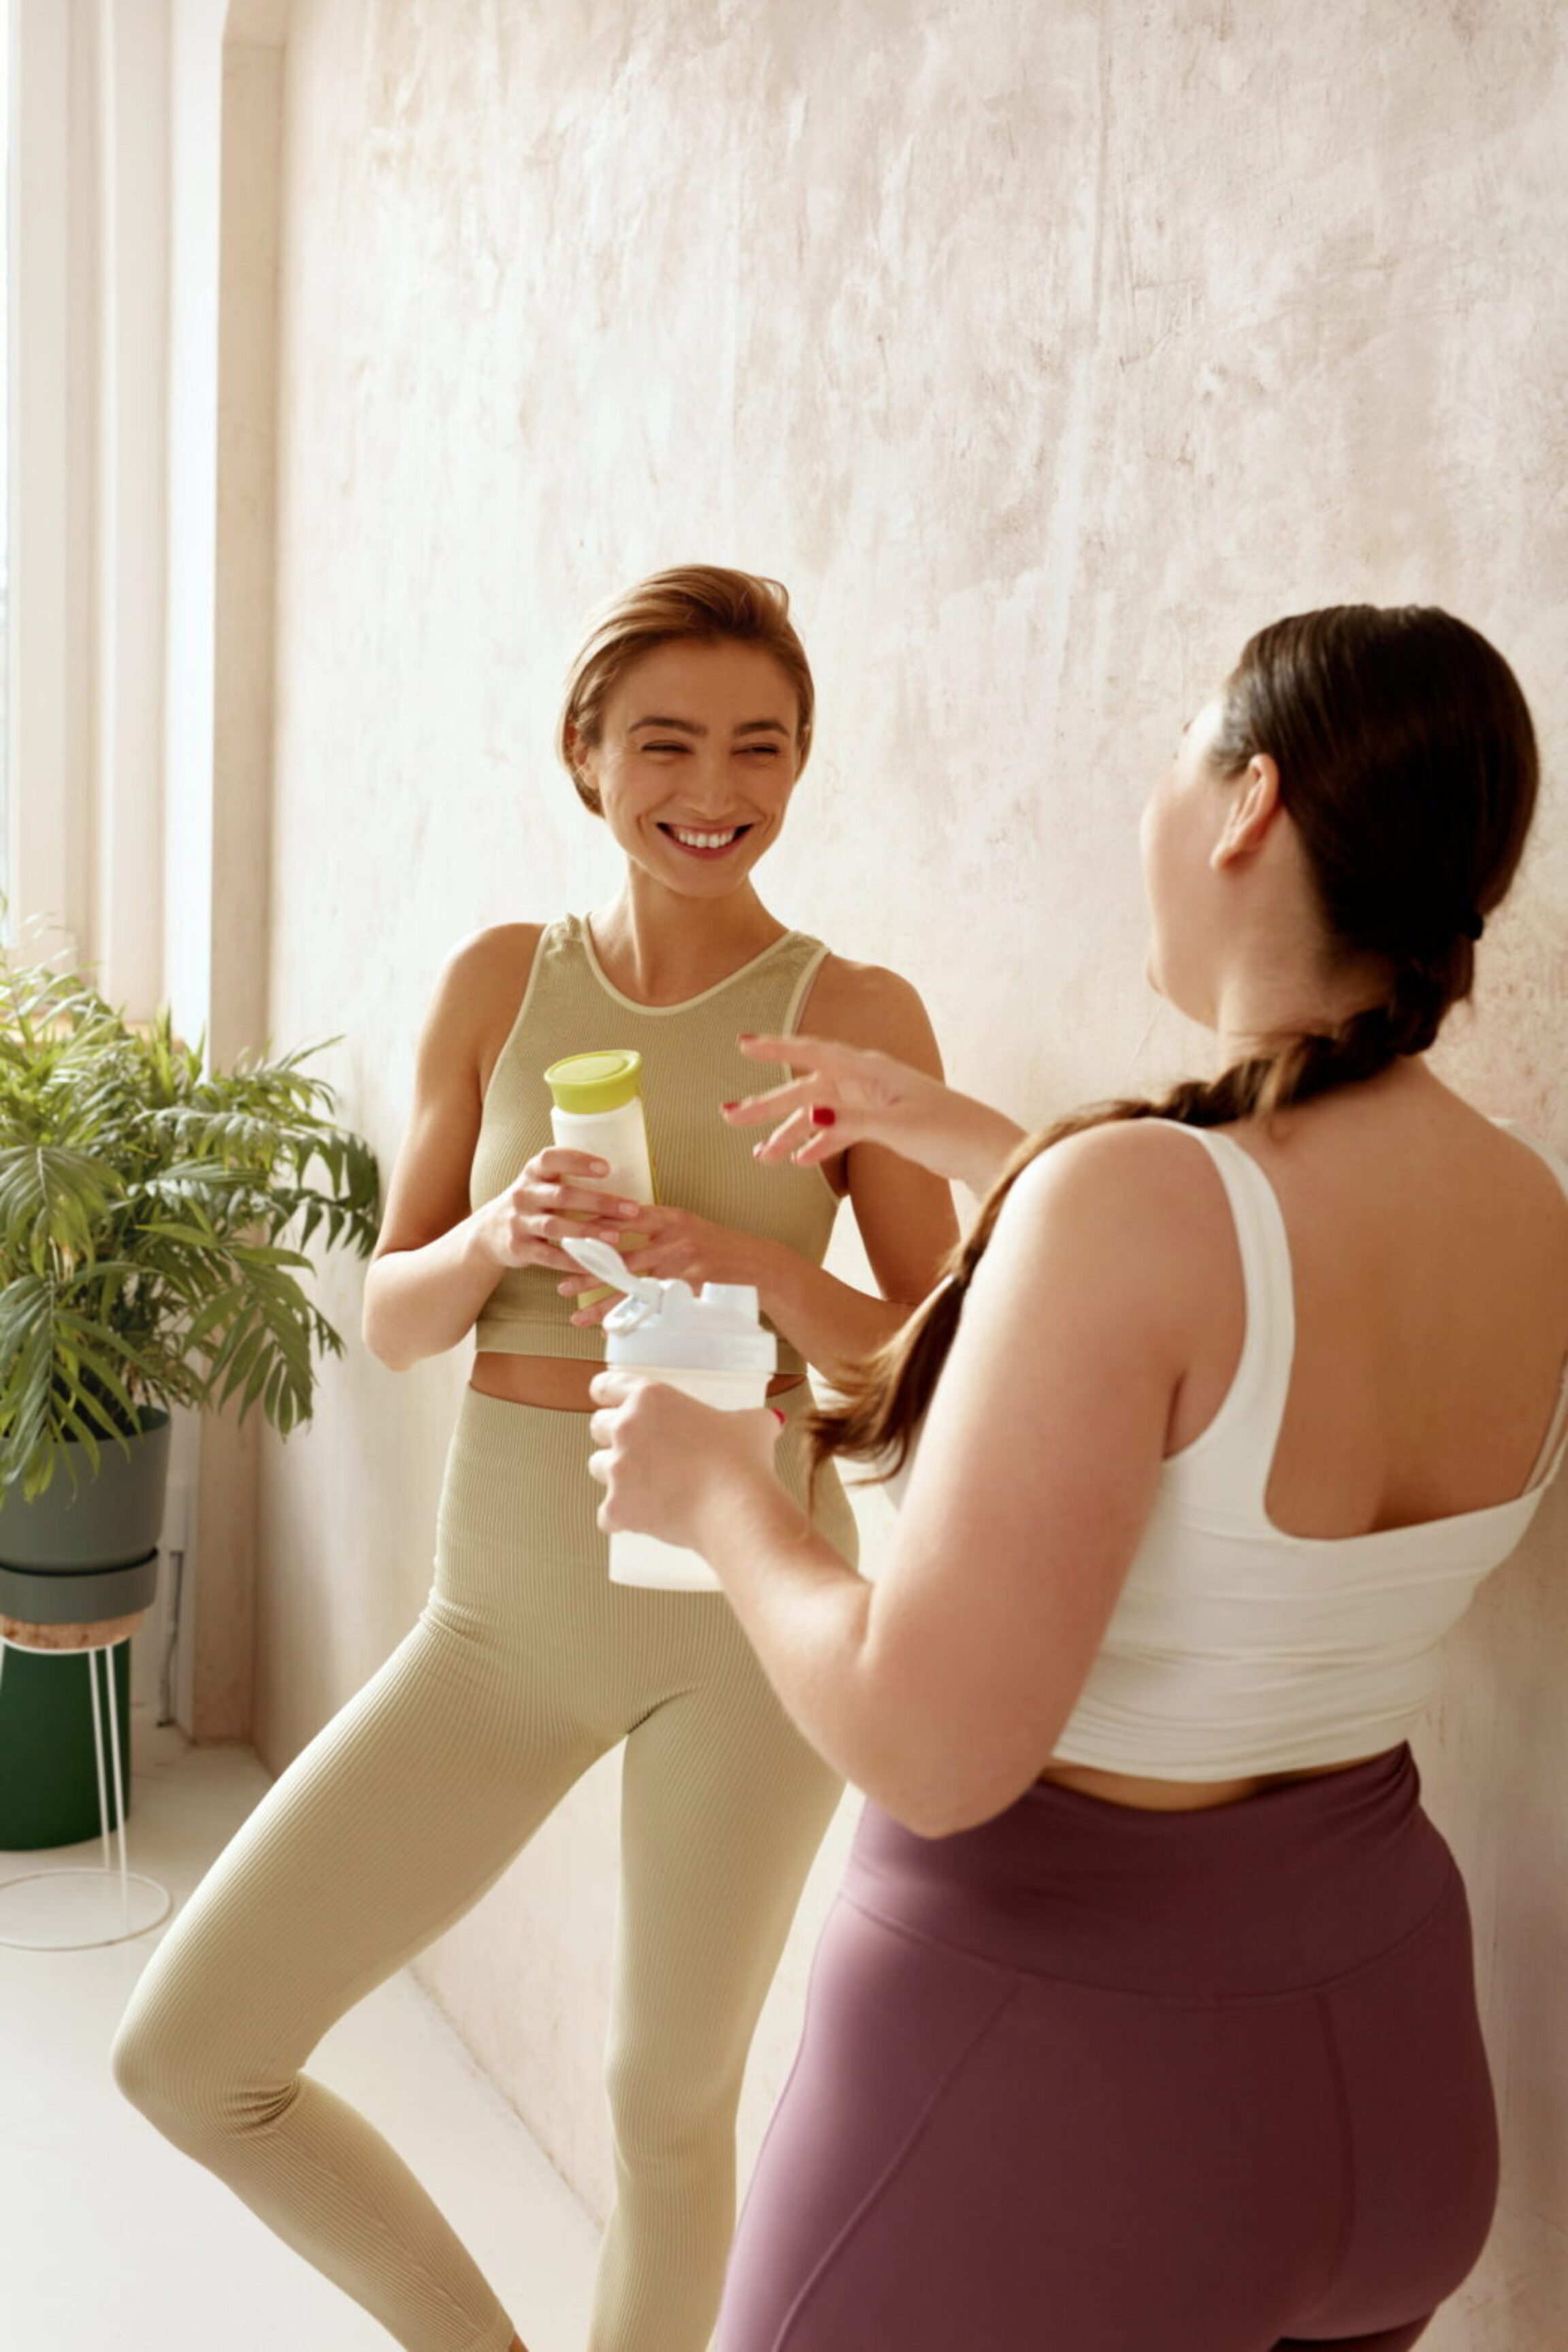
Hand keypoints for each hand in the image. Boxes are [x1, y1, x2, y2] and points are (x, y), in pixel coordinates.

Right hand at [473, 1146, 642, 1277]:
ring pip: (556, 1227)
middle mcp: (524, 1194)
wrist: (489, 1231)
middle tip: (631, 1208)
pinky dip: (573, 1261)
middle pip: (562, 1196)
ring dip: (588, 1232)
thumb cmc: (533, 1202)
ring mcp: (519, 1222)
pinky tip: (595, 1263)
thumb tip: (628, 1171)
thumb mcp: (542, 1182)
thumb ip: (571, 1177)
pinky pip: (549, 1256)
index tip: (606, 1168)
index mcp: (533, 1172)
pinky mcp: (519, 1248)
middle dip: (599, 1202)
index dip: (578, 1162)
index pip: (552, 1159)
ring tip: (616, 1237)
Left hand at [555, 1204, 770, 1325]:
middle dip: (589, 1273)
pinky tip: (614, 1328)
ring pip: (633, 1286)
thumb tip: (616, 1234)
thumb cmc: (721, 1247)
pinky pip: (655, 1307)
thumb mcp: (689, 1226)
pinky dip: (632, 1319)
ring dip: (602, 1303)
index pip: (622, 1219)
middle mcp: (675, 1238)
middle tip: (562, 1285)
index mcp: (670, 1217)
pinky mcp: (693, 1289)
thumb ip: (657, 1227)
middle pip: (622, 1257)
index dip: (592, 1231)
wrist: (761, 1266)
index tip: (566, 1241)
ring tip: (578, 1315)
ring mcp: (684, 1266)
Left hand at [586, 1369, 785, 1548]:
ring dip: (617, 1476)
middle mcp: (626, 1427)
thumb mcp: (753, 1424)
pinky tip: (644, 1520)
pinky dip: (622, 1519)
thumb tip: (773, 1420)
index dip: (606, 1394)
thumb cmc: (744, 1461)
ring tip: (648, 1487)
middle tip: (642, 1452)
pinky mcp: (616, 1507)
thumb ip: (753, 1417)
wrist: (737, 1509)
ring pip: (598, 1467)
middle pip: (597, 1426)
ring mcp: (617, 1469)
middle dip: (614, 1438)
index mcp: (651, 1398)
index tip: (607, 1402)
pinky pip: (607, 1514)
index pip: (606, 1385)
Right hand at [722, 1032, 1025, 1192]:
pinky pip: (838, 1130)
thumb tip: (811, 1115)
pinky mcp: (881, 1121)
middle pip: (809, 1087)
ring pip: (820, 1112)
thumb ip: (852, 1121)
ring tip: (760, 1155)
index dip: (776, 1048)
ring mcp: (873, 1100)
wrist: (988, 1151)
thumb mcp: (899, 1127)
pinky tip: (799, 1163)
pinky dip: (818, 1144)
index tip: (742, 1045)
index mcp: (872, 1070)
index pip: (815, 1053)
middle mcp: (869, 1079)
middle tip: (728, 1116)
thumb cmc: (951, 1132)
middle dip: (769, 1103)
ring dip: (790, 1132)